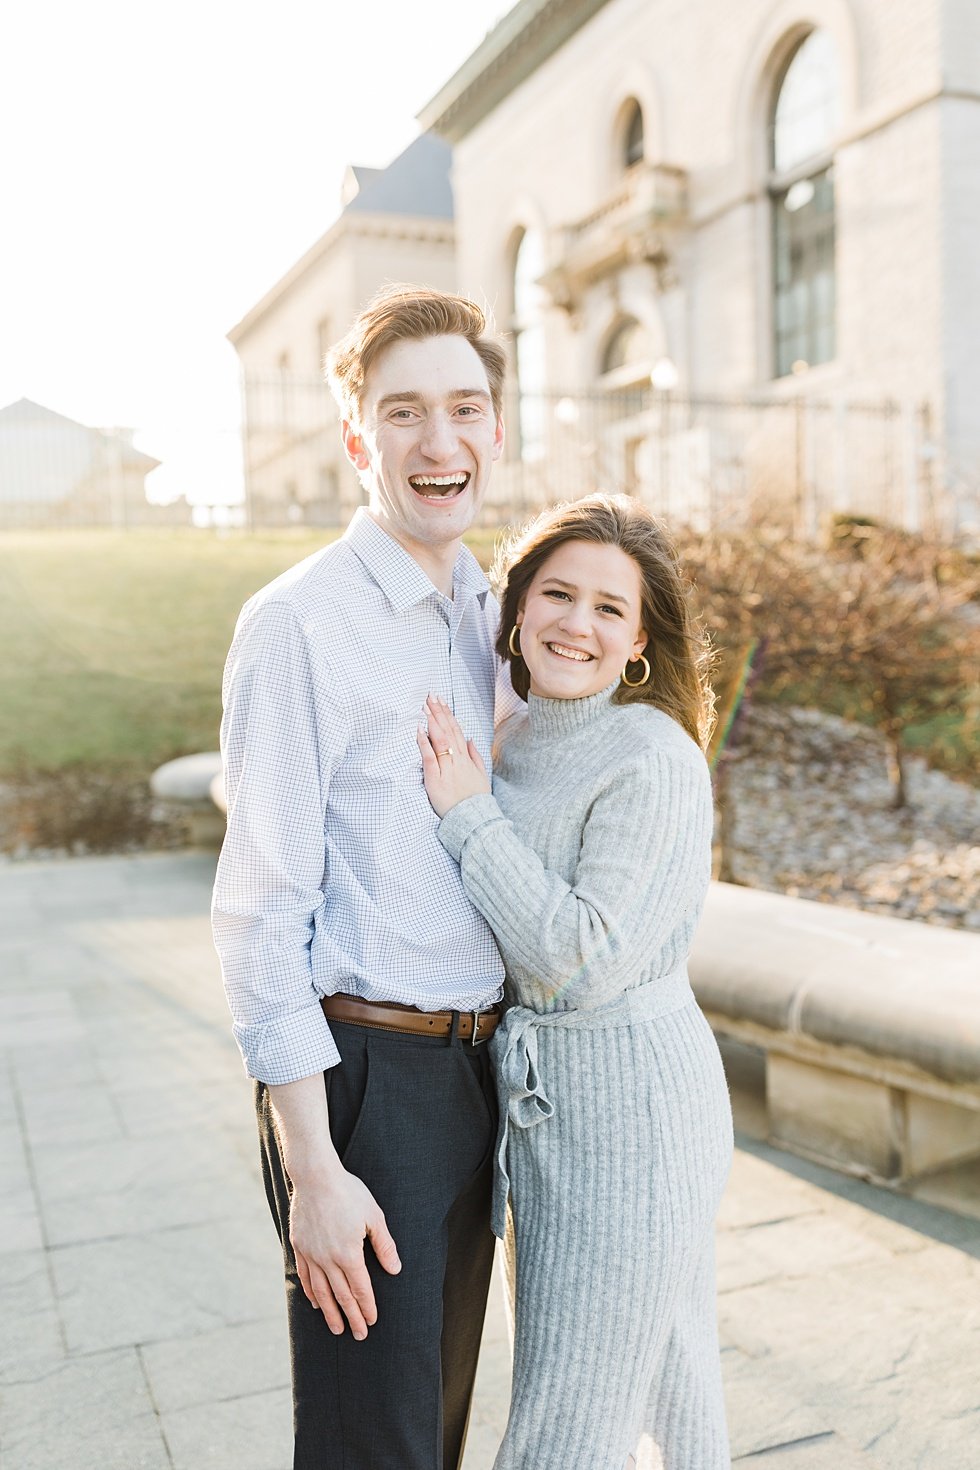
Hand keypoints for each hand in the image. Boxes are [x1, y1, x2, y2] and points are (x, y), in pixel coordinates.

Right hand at [289, 1166, 400, 1339]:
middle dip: (351, 1317)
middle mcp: (328, 1260)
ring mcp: (311, 1255)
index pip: (360, 1289)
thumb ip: (384, 1245)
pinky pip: (305, 1277)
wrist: (315, 1176)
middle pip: (341, 1296)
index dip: (367, 1307)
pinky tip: (316, 1303)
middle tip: (358, 1335)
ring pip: (321, 1292)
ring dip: (330, 1312)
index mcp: (349, 1254)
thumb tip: (395, 1269)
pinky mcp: (299, 1247)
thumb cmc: (348, 1192)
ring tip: (336, 1328)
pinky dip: (311, 1293)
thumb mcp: (374, 1215)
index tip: (371, 1321)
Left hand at [417, 694, 490, 817]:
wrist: (475, 819)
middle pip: (447, 731)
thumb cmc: (476, 799)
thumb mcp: (481, 775)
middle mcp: (457, 760)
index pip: (457, 730)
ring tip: (425, 706)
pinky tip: (419, 729)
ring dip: (432, 721)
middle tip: (430, 696)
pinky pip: (429, 758)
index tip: (441, 701)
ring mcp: (447, 769)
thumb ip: (475, 755)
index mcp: (467, 758)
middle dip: (439, 712)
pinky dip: (424, 743)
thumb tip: (469, 738)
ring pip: (440, 740)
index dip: (448, 715)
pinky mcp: (435, 780)